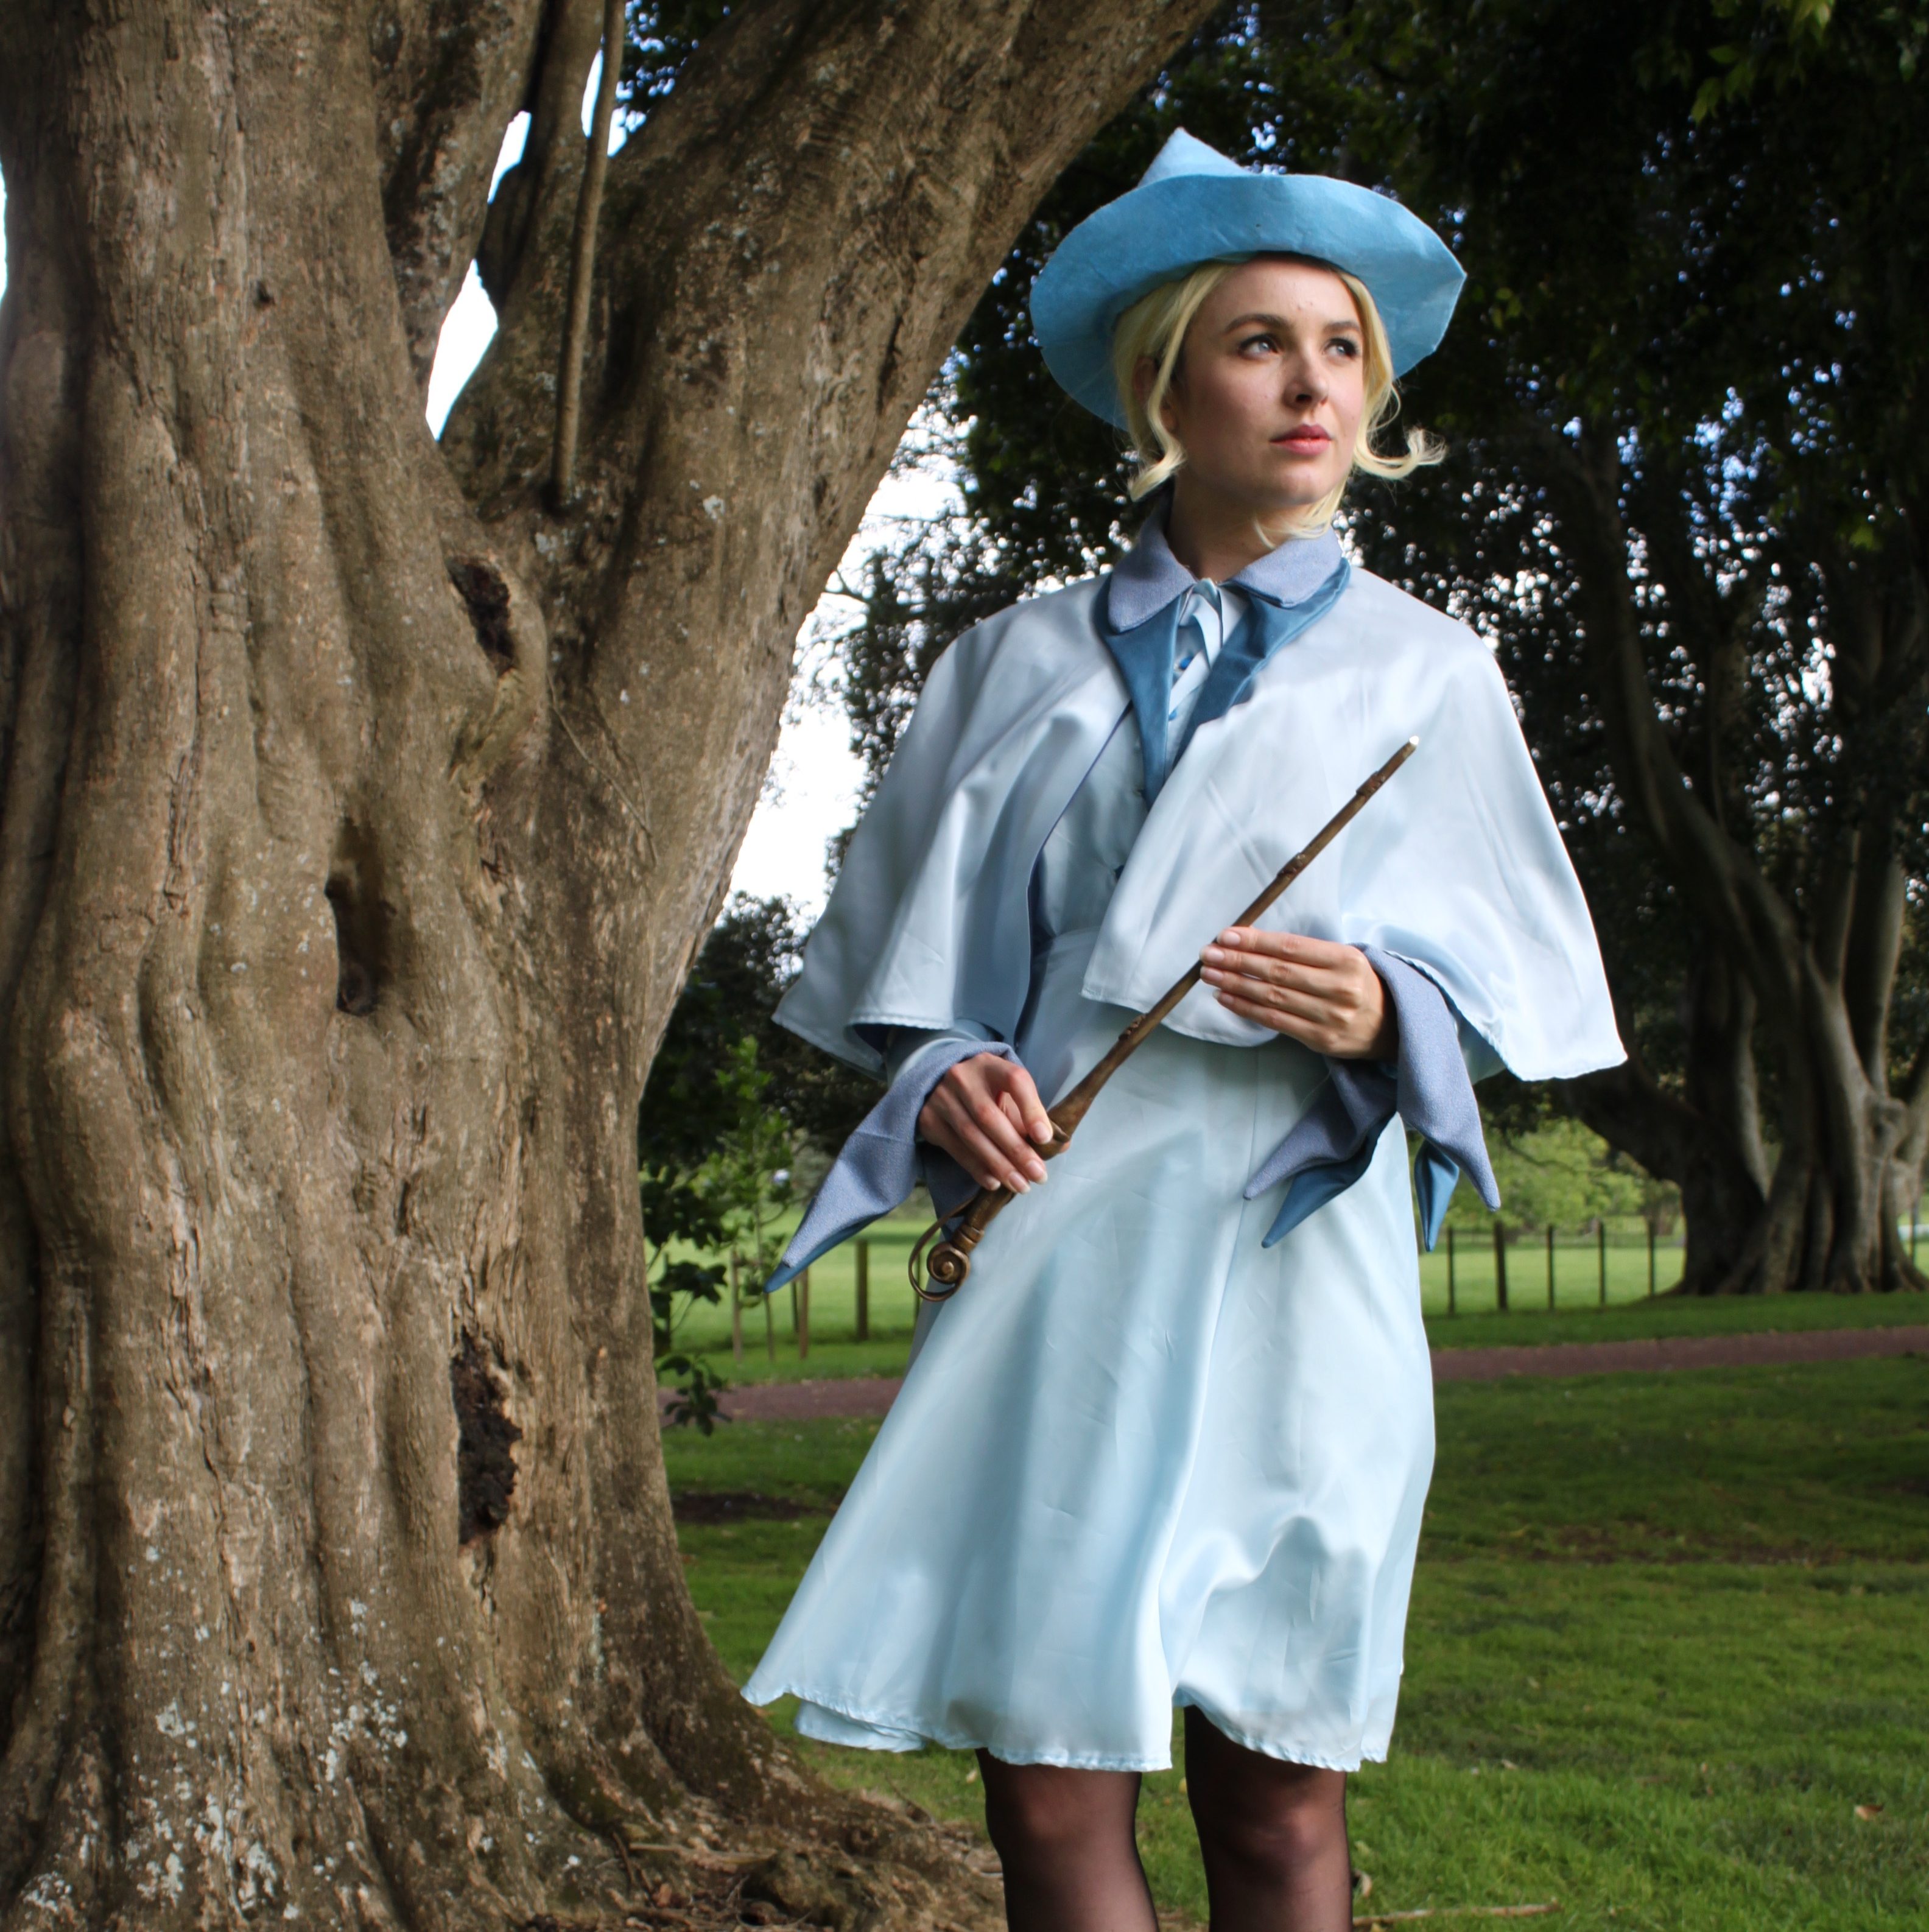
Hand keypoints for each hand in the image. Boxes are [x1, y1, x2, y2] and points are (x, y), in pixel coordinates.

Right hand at [917, 1053, 1054, 1193]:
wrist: (940, 1084)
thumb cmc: (986, 1091)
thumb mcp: (1009, 1093)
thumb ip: (1032, 1115)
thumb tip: (1060, 1146)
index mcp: (990, 1064)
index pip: (1015, 1080)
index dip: (1031, 1109)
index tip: (1045, 1138)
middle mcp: (962, 1077)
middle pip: (990, 1116)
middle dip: (1017, 1150)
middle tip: (1038, 1175)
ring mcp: (942, 1098)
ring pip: (972, 1136)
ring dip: (999, 1165)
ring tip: (1021, 1185)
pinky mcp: (929, 1120)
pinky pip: (955, 1149)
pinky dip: (977, 1168)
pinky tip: (995, 1182)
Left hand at [1199, 928, 1398, 1058]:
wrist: (1393, 1025)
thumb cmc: (1358, 984)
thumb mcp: (1343, 959)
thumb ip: (1305, 952)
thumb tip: (1251, 942)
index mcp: (1345, 960)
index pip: (1291, 948)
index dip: (1255, 941)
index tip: (1226, 936)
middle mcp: (1339, 988)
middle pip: (1277, 972)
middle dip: (1238, 961)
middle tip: (1208, 954)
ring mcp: (1330, 1016)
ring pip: (1273, 997)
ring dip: (1235, 984)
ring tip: (1210, 974)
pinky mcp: (1321, 1039)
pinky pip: (1275, 1022)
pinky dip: (1246, 1008)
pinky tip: (1226, 997)